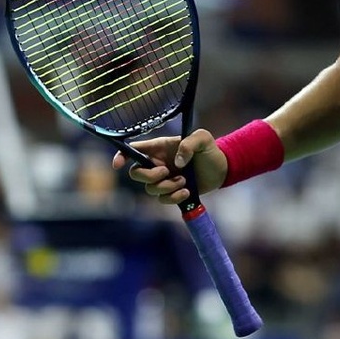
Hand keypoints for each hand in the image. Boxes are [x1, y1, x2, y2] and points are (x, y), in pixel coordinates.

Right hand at [111, 129, 227, 205]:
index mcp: (159, 148)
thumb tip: (177, 163)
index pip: (133, 150)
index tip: (118, 165)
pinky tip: (187, 192)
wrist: (221, 168)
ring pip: (150, 189)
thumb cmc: (209, 150)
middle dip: (149, 176)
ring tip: (184, 181)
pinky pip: (162, 200)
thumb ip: (189, 144)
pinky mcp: (171, 192)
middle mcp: (157, 163)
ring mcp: (163, 179)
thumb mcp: (202, 138)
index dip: (121, 156)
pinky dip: (173, 198)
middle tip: (166, 172)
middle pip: (136, 174)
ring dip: (166, 187)